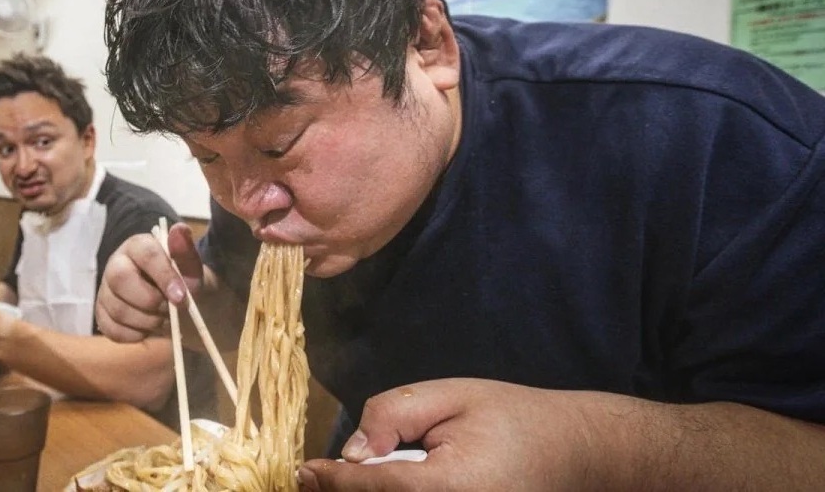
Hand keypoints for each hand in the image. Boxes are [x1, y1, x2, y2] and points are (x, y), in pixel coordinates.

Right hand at [95, 222, 203, 342]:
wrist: (180, 306)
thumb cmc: (185, 283)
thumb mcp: (193, 270)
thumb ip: (186, 254)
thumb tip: (180, 230)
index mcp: (139, 246)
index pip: (145, 253)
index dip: (163, 275)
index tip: (181, 297)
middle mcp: (116, 263)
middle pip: (120, 279)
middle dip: (150, 301)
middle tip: (171, 310)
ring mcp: (106, 290)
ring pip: (118, 309)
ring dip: (148, 322)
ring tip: (165, 319)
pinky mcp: (101, 314)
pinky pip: (112, 329)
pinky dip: (136, 334)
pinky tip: (149, 328)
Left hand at [298, 378, 596, 490]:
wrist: (574, 455)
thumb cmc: (514, 420)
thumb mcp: (453, 396)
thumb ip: (395, 415)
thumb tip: (353, 452)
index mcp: (451, 486)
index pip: (373, 489)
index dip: (332, 481)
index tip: (304, 471)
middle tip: (314, 480)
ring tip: (341, 484)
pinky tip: (377, 489)